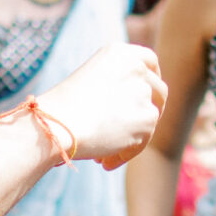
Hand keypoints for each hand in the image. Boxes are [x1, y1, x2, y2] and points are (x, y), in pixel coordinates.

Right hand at [39, 41, 166, 169]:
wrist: (58, 123)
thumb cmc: (62, 108)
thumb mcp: (90, 83)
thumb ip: (116, 86)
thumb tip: (137, 106)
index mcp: (119, 53)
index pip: (149, 61)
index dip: (152, 78)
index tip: (147, 94)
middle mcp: (136, 67)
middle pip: (158, 92)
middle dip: (146, 112)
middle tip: (127, 132)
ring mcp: (144, 92)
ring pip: (149, 120)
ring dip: (130, 137)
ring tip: (103, 155)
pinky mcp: (148, 117)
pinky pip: (143, 141)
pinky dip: (125, 153)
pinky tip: (104, 162)